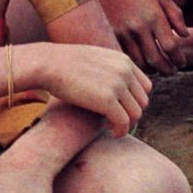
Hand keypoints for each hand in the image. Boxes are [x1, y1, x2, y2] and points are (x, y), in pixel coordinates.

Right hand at [34, 44, 149, 136]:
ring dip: (126, 124)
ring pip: (136, 114)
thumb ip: (110, 70)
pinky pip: (124, 122)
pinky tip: (110, 131)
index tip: (121, 109)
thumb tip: (119, 89)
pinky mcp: (107, 100)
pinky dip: (120, 131)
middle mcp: (124, 71)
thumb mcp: (95, 60)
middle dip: (131, 114)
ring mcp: (117, 85)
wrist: (48, 63)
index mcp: (123, 60)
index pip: (145, 87)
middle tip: (115, 120)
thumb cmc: (65, 65)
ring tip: (112, 126)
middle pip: (142, 102)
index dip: (135, 101)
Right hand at [92, 0, 189, 72]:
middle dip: (167, 69)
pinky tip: (140, 60)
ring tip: (158, 68)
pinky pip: (125, 55)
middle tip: (172, 71)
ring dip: (151, 68)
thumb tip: (185, 35)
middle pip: (156, 60)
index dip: (179, 59)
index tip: (182, 62)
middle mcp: (139, 27)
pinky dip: (135, 62)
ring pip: (140, 61)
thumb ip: (175, 14)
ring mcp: (123, 32)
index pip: (171, 47)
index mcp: (154, 16)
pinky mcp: (110, 34)